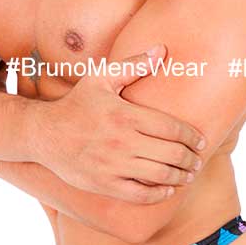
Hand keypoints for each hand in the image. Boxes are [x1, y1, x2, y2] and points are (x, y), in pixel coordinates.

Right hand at [33, 44, 205, 201]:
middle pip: (171, 153)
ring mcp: (113, 165)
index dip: (192, 137)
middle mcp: (122, 141)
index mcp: (126, 115)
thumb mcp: (101, 78)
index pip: (172, 128)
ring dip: (180, 176)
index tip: (201, 141)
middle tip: (198, 159)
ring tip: (188, 174)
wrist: (44, 134)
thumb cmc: (76, 104)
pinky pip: (140, 194)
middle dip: (191, 158)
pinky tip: (167, 189)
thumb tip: (162, 50)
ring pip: (159, 175)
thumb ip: (133, 65)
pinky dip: (159, 194)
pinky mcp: (104, 183)